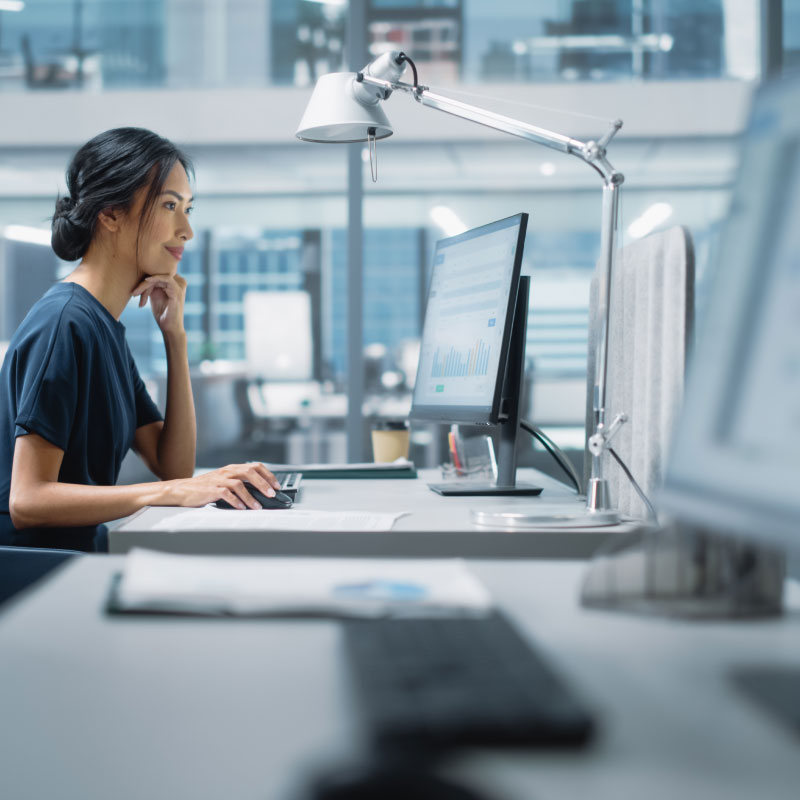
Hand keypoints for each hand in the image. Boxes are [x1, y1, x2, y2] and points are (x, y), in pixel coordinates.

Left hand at [132, 273, 186, 336]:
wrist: (170, 327)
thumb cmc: (162, 313)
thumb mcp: (155, 294)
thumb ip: (152, 284)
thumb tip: (142, 273)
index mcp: (176, 282)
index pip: (158, 274)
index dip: (145, 280)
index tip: (136, 291)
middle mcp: (180, 282)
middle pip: (158, 275)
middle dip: (143, 283)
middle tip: (134, 293)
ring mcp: (180, 286)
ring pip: (159, 276)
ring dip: (145, 284)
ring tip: (136, 293)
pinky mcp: (178, 291)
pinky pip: (165, 279)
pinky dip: (155, 279)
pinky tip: (145, 281)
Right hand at [164, 463, 282, 509]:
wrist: (182, 490)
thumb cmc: (205, 488)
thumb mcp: (224, 481)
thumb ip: (240, 484)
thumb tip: (260, 493)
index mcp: (232, 468)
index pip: (255, 467)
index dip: (268, 475)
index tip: (277, 486)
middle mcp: (227, 472)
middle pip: (250, 472)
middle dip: (263, 484)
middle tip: (272, 495)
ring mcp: (219, 480)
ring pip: (239, 484)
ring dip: (251, 496)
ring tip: (258, 506)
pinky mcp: (211, 489)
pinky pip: (226, 494)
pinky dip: (236, 501)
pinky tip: (241, 508)